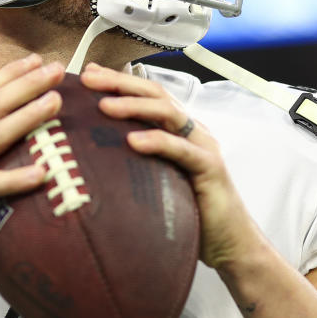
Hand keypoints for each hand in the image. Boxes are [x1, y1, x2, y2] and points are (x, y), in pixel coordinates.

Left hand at [79, 62, 263, 268]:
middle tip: (89, 79)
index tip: (87, 74)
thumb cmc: (190, 214)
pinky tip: (134, 140)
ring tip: (104, 105)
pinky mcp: (210, 169)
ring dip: (134, 106)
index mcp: (178, 130)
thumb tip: (92, 156)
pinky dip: (157, 141)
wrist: (228, 243)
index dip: (118, 81)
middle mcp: (191, 131)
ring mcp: (202, 147)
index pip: (146, 95)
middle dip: (120, 83)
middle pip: (155, 95)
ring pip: (168, 113)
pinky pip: (182, 149)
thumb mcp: (154, 181)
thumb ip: (133, 163)